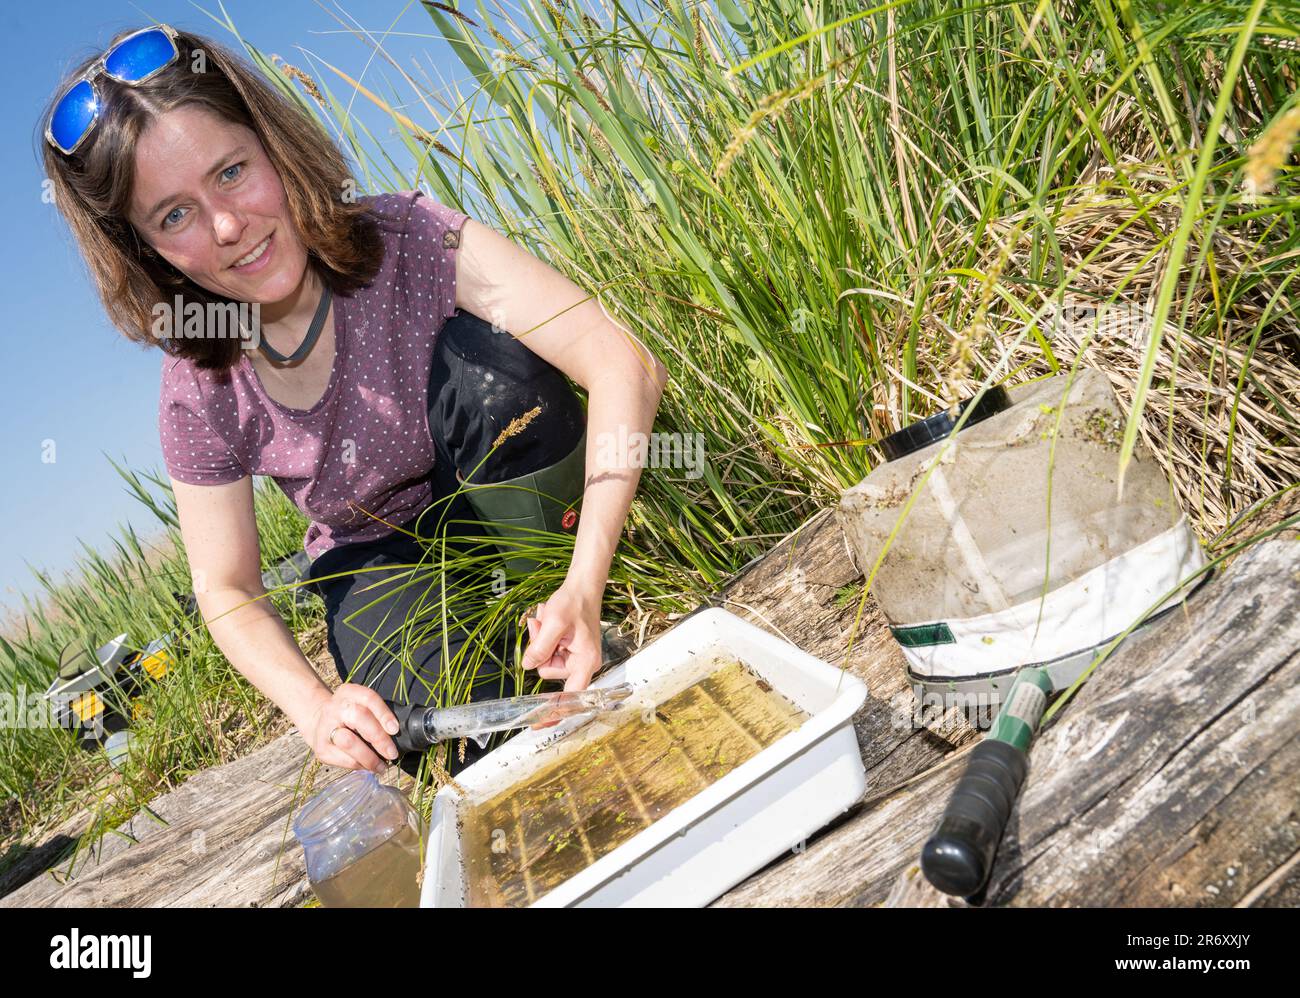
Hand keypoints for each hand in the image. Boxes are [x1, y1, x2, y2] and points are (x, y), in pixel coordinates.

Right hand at [304, 683, 400, 773]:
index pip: (368, 697)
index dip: (383, 714)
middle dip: (379, 738)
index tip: (395, 729)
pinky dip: (360, 765)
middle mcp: (334, 707)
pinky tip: (368, 766)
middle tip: (392, 753)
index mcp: (348, 692)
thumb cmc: (350, 716)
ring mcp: (325, 727)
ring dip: (369, 757)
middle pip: (358, 717)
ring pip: (348, 742)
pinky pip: (343, 759)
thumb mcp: (362, 706)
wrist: (319, 723)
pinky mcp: (321, 748)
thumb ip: (377, 715)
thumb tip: (397, 735)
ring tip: (382, 767)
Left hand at [521, 579, 603, 702]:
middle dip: (539, 650)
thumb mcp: (553, 623)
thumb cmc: (573, 603)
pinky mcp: (569, 652)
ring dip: (539, 642)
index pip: (569, 697)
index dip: (553, 712)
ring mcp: (575, 658)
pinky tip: (544, 623)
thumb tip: (528, 666)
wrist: (582, 587)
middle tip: (539, 626)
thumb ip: (540, 647)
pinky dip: (542, 639)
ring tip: (542, 621)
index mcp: (585, 662)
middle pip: (548, 672)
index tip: (538, 724)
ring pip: (545, 661)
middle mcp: (583, 664)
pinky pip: (548, 653)